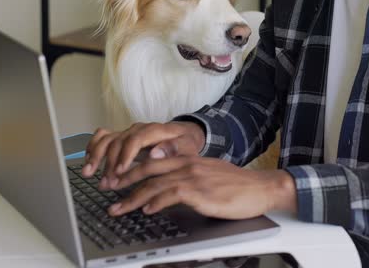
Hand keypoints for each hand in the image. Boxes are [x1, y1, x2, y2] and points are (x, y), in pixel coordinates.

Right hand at [82, 121, 205, 186]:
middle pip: (117, 141)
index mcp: (154, 130)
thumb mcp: (188, 146)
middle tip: (106, 184)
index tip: (120, 172)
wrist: (185, 133)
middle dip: (109, 163)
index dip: (125, 155)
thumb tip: (155, 152)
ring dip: (96, 156)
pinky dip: (93, 147)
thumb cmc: (186, 142)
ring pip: (107, 139)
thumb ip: (174, 148)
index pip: (135, 139)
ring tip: (89, 174)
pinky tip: (88, 161)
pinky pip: (103, 137)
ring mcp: (128, 132)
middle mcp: (138, 129)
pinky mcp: (122, 137)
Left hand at [107, 156, 296, 218]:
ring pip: (155, 183)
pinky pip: (172, 194)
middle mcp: (188, 164)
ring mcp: (194, 177)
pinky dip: (156, 202)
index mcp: (189, 159)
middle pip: (148, 169)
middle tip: (107, 189)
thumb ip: (190, 178)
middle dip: (124, 180)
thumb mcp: (210, 175)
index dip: (131, 169)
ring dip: (132, 197)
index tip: (116, 178)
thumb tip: (170, 191)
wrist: (261, 188)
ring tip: (118, 207)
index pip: (153, 160)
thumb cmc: (238, 186)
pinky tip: (147, 209)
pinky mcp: (201, 192)